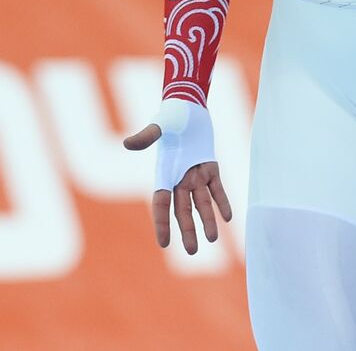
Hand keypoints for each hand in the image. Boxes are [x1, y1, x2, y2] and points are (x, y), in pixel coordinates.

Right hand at [124, 99, 231, 253]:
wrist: (188, 105)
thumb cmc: (171, 114)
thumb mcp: (160, 125)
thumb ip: (146, 137)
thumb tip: (127, 144)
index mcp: (165, 172)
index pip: (161, 203)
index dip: (161, 223)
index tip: (164, 243)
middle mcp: (179, 177)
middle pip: (183, 210)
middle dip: (187, 231)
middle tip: (193, 252)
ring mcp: (195, 173)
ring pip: (202, 202)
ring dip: (207, 220)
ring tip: (213, 239)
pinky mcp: (210, 166)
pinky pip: (217, 188)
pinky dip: (222, 201)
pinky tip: (228, 217)